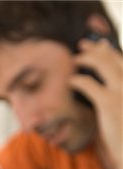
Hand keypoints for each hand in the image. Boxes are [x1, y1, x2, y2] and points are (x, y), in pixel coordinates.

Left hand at [69, 39, 122, 168]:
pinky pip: (89, 84)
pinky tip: (71, 81)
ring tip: (75, 60)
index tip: (100, 45)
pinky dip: (79, 80)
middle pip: (113, 57)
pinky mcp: (109, 103)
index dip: (110, 51)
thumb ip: (119, 95)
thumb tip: (107, 90)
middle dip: (96, 49)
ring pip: (102, 64)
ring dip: (86, 59)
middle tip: (82, 46)